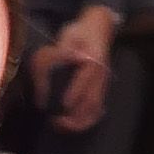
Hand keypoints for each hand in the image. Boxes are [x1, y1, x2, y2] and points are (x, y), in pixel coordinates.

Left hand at [39, 6, 117, 132]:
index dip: (76, 92)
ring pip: (95, 110)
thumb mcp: (66, 36)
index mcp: (93, 60)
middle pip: (92, 101)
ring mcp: (102, 84)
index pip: (86, 79)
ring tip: (60, 125)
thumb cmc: (80, 31)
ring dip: (79, 122)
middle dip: (76, 116)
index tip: (64, 103)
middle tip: (56, 122)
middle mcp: (100, 74)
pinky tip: (71, 124)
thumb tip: (51, 67)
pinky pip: (97, 111)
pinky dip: (85, 121)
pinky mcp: (100, 90)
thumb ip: (56, 54)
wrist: (99, 27)